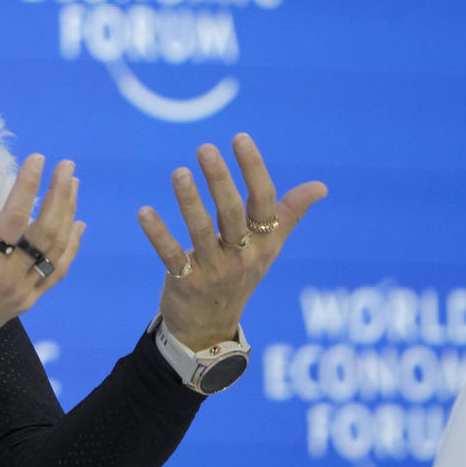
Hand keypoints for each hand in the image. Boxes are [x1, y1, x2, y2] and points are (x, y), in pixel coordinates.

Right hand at [0, 155, 85, 337]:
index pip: (13, 219)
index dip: (26, 186)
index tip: (37, 159)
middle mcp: (10, 277)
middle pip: (44, 232)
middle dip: (58, 196)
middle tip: (66, 166)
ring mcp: (24, 290)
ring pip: (56, 250)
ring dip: (68, 215)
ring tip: (73, 184)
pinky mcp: (29, 299)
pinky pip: (57, 272)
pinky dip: (71, 247)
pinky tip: (78, 225)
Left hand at [137, 133, 326, 350]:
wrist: (211, 328)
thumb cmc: (241, 275)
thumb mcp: (269, 248)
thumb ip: (289, 214)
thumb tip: (321, 187)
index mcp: (263, 242)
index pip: (264, 202)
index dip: (253, 169)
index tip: (239, 138)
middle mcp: (242, 256)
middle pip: (232, 214)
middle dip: (220, 180)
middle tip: (205, 149)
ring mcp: (214, 270)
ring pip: (201, 232)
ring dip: (189, 202)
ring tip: (179, 173)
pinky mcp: (186, 282)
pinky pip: (172, 256)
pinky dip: (158, 234)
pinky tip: (144, 212)